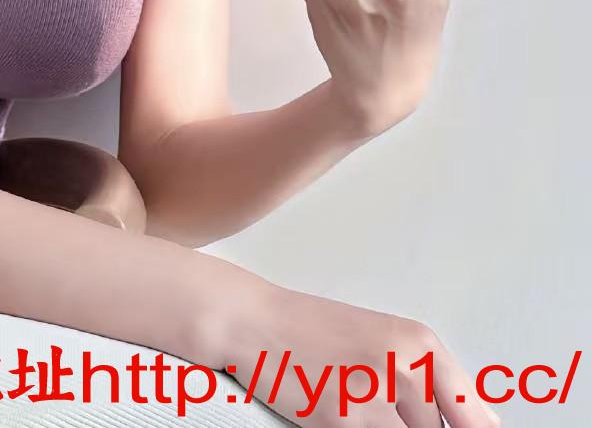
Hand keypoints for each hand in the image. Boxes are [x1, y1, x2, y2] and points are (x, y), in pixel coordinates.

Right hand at [223, 276, 501, 427]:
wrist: (255, 321)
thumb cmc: (316, 332)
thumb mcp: (382, 341)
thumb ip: (428, 382)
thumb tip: (482, 424)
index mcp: (420, 342)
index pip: (476, 417)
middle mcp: (405, 364)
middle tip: (383, 414)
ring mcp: (375, 393)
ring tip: (362, 413)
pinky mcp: (343, 419)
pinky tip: (347, 419)